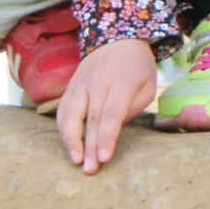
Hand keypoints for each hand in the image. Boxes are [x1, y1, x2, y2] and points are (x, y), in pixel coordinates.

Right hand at [55, 38, 158, 175]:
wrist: (116, 38)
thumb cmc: (137, 67)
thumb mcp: (147, 85)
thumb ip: (132, 108)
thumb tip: (113, 132)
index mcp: (121, 81)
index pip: (111, 114)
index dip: (107, 138)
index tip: (104, 158)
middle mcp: (96, 82)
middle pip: (90, 118)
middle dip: (89, 146)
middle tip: (89, 170)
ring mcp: (80, 84)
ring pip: (70, 114)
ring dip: (71, 140)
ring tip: (75, 160)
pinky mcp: (70, 87)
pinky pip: (62, 110)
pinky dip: (63, 129)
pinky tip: (69, 146)